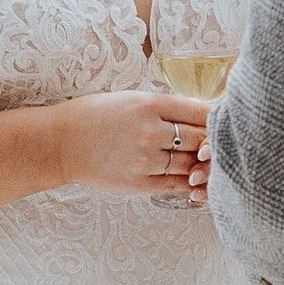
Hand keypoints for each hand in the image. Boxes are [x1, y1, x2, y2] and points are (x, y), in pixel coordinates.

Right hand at [62, 88, 212, 205]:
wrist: (61, 143)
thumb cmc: (95, 116)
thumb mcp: (130, 99)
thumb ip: (164, 107)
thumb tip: (200, 114)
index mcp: (150, 104)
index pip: (200, 111)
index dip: (217, 118)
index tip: (222, 122)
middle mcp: (151, 131)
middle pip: (201, 138)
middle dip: (213, 143)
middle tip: (219, 146)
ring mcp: (146, 159)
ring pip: (191, 164)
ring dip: (203, 166)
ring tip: (207, 164)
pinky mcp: (139, 182)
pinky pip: (176, 185)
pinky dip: (191, 185)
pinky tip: (197, 183)